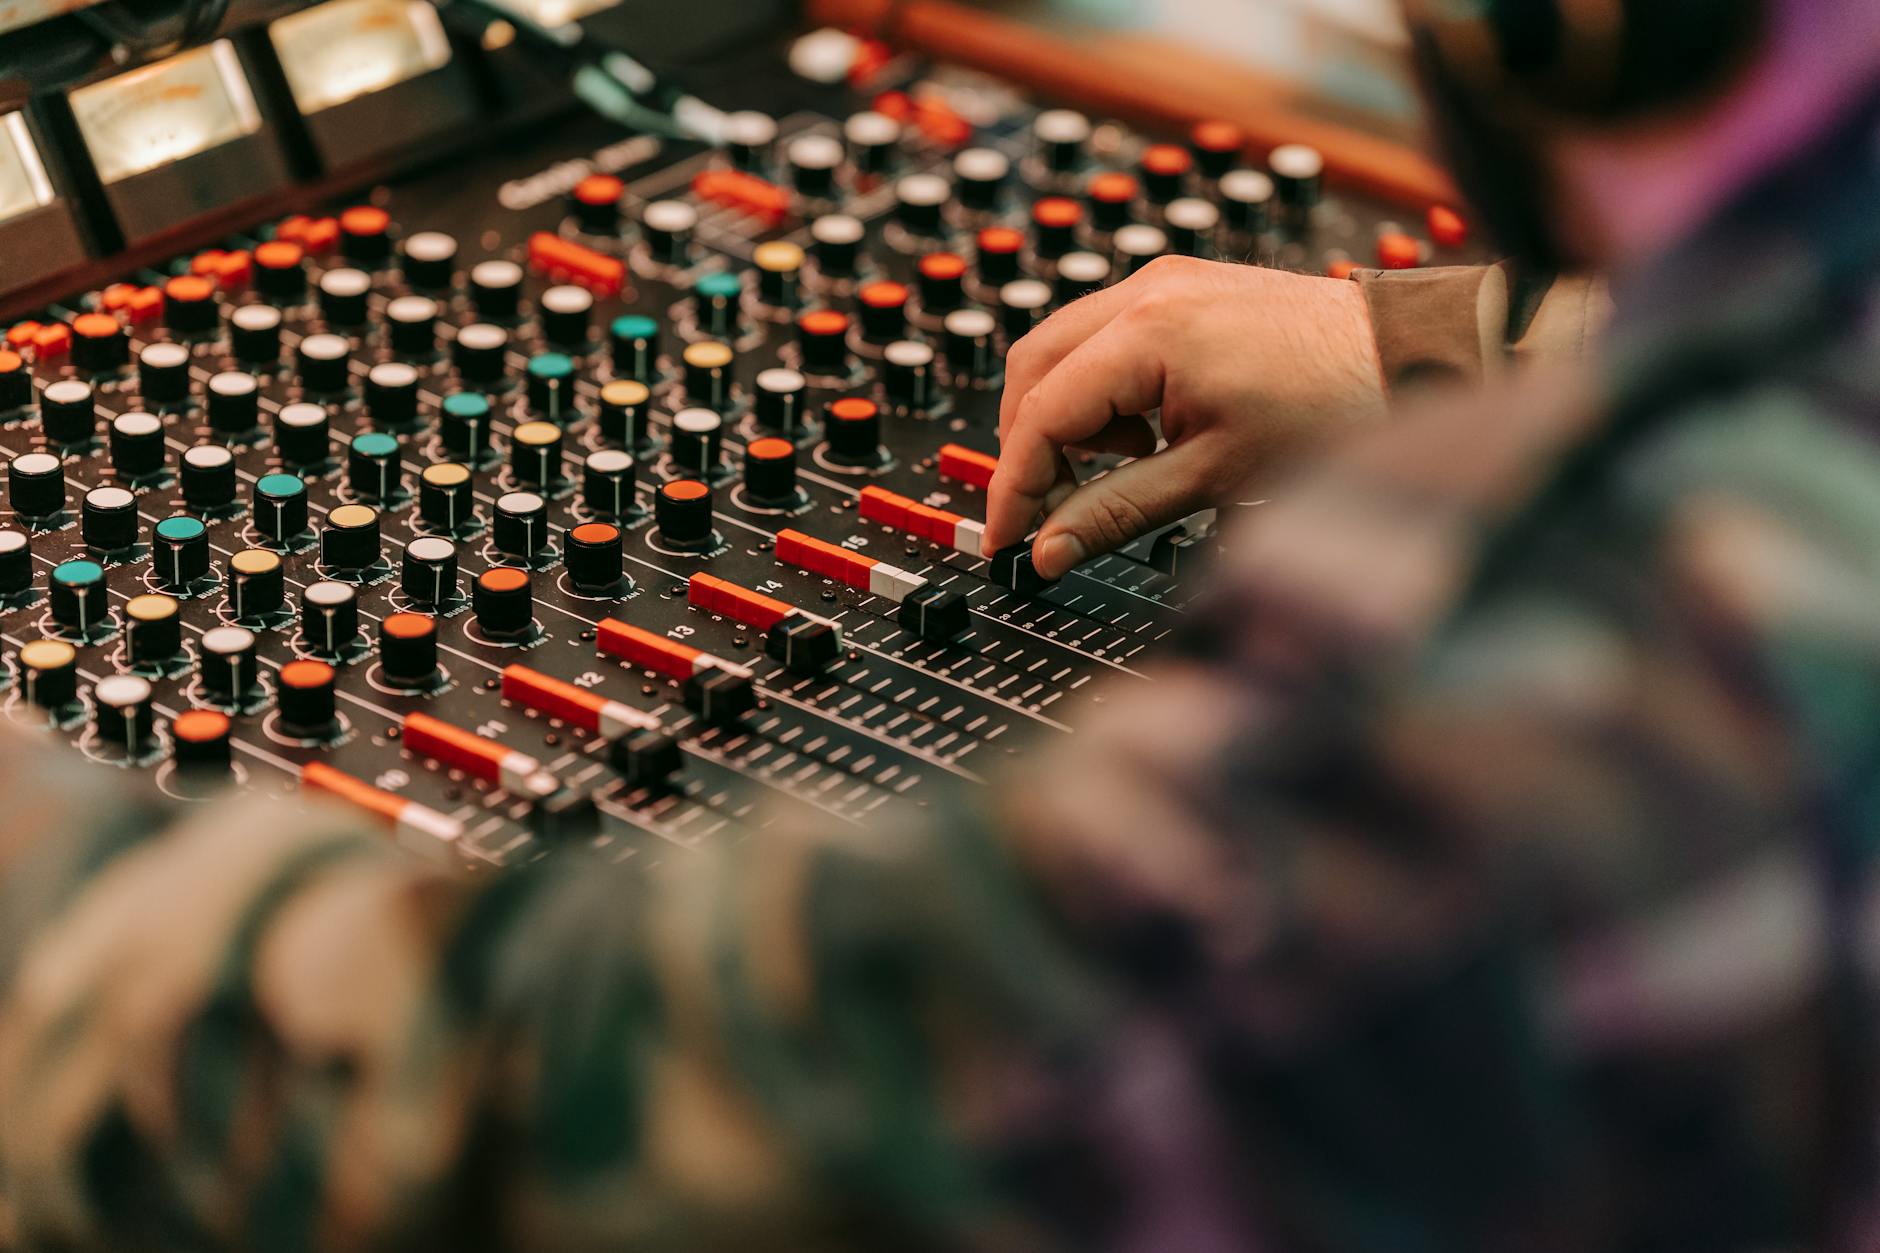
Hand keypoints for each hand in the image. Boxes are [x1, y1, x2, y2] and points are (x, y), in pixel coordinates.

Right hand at [983, 256, 1388, 578]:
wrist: (1415, 358)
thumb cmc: (1338, 407)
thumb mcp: (1213, 478)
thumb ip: (1115, 514)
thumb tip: (1047, 551)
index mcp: (1149, 331)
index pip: (1039, 413)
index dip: (1014, 484)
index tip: (1007, 538)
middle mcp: (1148, 290)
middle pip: (1032, 367)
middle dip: (1028, 445)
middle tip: (1049, 509)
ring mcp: (1166, 280)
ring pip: (1064, 348)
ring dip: (1065, 415)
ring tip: (1118, 470)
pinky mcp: (1187, 288)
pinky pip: (1107, 336)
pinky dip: (1102, 390)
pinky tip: (1146, 434)